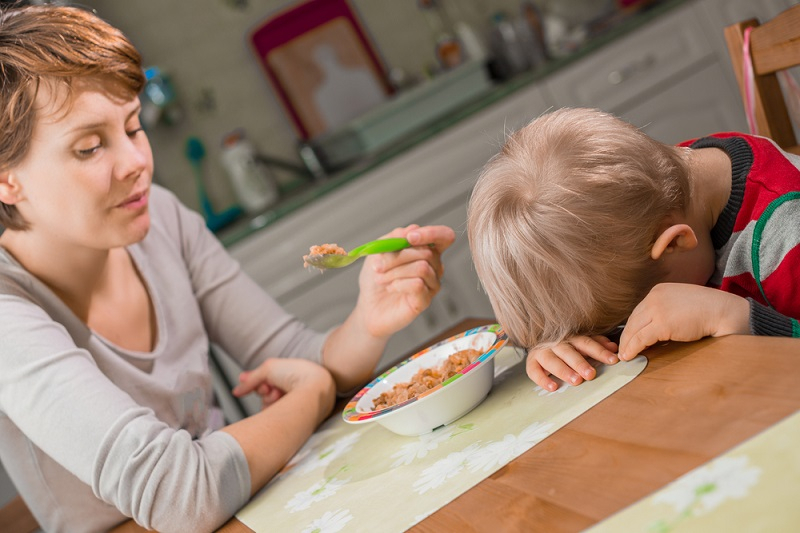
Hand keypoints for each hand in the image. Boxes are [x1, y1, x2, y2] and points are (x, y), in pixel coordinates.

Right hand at [233, 358, 334, 412]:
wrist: (315, 389)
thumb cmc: (296, 374)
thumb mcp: (269, 369)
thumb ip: (251, 379)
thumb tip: (236, 391)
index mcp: (293, 373)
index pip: (268, 378)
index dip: (255, 381)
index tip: (242, 382)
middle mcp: (295, 388)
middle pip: (267, 393)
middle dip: (263, 390)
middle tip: (267, 389)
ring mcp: (297, 402)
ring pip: (271, 406)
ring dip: (269, 401)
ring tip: (277, 395)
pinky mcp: (298, 417)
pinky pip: (277, 416)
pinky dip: (273, 411)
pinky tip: (278, 407)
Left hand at [355, 224, 454, 337]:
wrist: (369, 307)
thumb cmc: (375, 279)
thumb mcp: (379, 252)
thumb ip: (394, 238)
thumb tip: (413, 228)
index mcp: (426, 250)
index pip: (444, 236)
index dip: (431, 233)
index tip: (409, 237)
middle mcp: (434, 267)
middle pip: (427, 252)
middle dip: (398, 257)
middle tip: (377, 265)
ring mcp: (432, 284)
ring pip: (422, 268)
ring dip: (395, 271)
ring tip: (380, 278)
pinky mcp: (425, 300)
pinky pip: (419, 285)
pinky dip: (399, 284)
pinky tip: (390, 287)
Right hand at [526, 335, 618, 391]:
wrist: (540, 343)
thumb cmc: (566, 346)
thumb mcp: (582, 343)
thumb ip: (597, 344)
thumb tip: (614, 347)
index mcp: (571, 337)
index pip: (586, 342)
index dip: (599, 351)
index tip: (613, 360)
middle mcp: (556, 343)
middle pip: (568, 352)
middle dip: (580, 363)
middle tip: (591, 374)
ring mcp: (542, 352)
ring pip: (551, 360)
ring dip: (563, 370)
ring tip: (576, 381)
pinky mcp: (532, 362)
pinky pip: (534, 371)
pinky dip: (542, 379)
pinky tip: (553, 387)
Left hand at [618, 283, 749, 360]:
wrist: (725, 312)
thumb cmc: (709, 310)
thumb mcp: (682, 304)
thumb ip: (667, 311)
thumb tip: (654, 329)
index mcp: (659, 290)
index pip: (639, 310)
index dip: (633, 326)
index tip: (628, 337)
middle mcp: (654, 297)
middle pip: (633, 319)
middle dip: (626, 336)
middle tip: (622, 349)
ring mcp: (657, 309)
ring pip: (633, 329)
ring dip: (627, 344)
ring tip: (624, 355)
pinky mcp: (662, 324)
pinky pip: (640, 339)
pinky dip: (632, 348)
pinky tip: (629, 356)